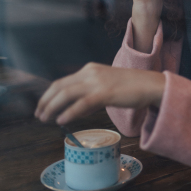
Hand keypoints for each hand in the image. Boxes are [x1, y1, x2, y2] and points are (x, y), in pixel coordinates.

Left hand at [34, 63, 165, 124]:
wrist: (151, 85)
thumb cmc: (131, 87)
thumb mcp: (106, 86)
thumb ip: (90, 95)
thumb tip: (73, 110)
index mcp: (90, 69)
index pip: (61, 82)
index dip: (47, 95)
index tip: (41, 107)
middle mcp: (90, 72)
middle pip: (59, 86)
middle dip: (45, 102)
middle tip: (39, 115)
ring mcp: (98, 82)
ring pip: (66, 94)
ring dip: (52, 107)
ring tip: (45, 119)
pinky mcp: (106, 92)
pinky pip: (82, 103)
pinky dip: (69, 112)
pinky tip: (62, 120)